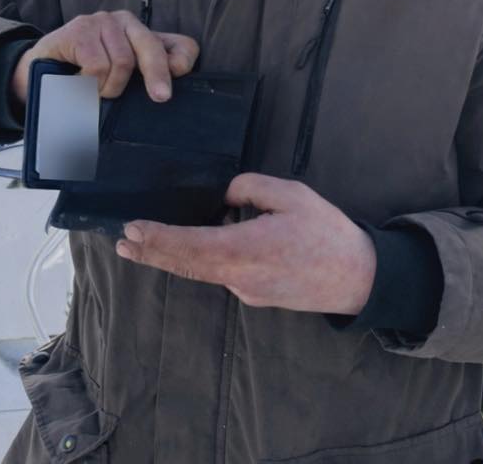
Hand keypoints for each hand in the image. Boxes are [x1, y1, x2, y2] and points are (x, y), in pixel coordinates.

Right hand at [10, 10, 199, 108]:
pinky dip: (89, 83)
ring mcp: (101, 21)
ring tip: (94, 91)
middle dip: (156, 74)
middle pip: (152, 46)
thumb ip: (144, 78)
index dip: (182, 61)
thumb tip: (170, 80)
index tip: (176, 85)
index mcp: (141, 35)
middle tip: (159, 97)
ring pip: (122, 61)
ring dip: (108, 87)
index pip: (178, 44)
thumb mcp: (120, 81)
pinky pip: (97, 64)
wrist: (40, 69)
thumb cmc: (85, 75)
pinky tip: (79, 83)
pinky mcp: (79, 29)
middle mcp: (124, 22)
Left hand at [114, 172, 376, 315]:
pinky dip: (198, 261)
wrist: (360, 279)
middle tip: (123, 242)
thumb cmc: (327, 232)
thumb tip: (224, 194)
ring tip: (140, 247)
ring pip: (201, 271)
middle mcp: (240, 276)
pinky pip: (221, 274)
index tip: (134, 230)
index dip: (160, 238)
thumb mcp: (290, 194)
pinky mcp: (256, 295)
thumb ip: (251, 188)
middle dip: (152, 252)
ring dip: (169, 258)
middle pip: (187, 264)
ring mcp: (247, 290)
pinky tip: (188, 248)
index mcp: (246, 248)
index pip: (191, 244)